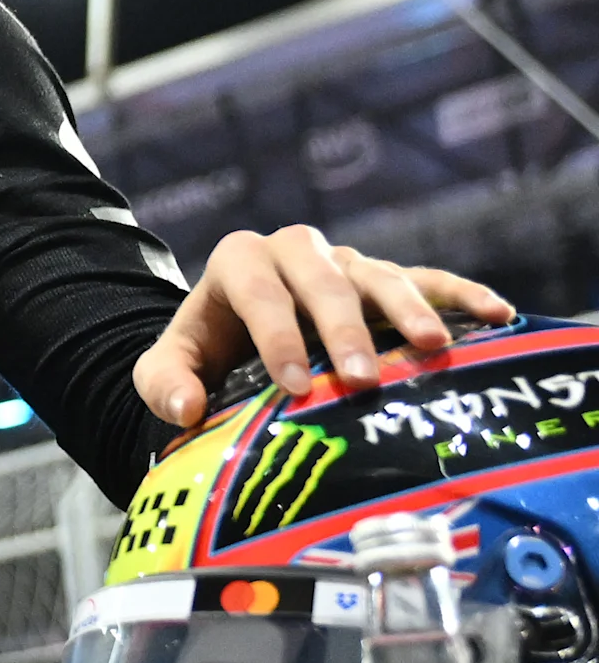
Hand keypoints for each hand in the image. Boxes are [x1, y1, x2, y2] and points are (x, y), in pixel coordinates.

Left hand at [130, 224, 509, 424]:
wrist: (233, 338)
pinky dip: (461, 294)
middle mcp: (296, 252)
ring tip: (433, 346)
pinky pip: (428, 279)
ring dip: (408, 309)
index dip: (276, 336)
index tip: (293, 385)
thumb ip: (164, 385)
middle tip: (362, 378)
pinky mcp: (386, 281)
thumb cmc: (204, 354)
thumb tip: (185, 410)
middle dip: (344, 328)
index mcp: (239, 262)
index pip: (259, 293)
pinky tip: (497, 314)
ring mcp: (347, 263)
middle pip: (324, 281)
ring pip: (380, 276)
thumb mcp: (167, 368)